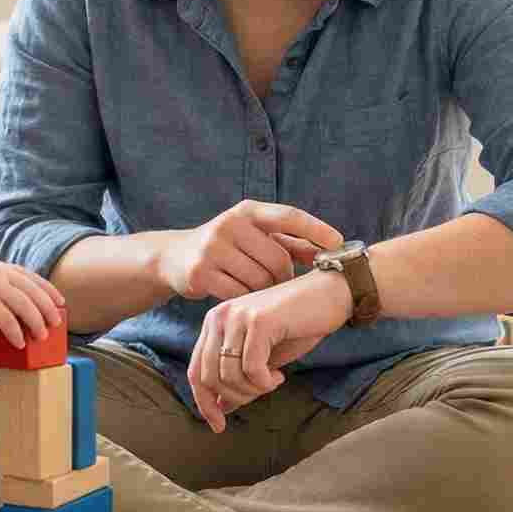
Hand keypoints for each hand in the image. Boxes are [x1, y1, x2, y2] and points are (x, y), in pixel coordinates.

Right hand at [0, 261, 65, 346]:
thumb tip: (18, 308)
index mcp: (0, 267)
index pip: (32, 277)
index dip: (49, 290)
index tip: (60, 302)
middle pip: (33, 292)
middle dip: (48, 309)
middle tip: (56, 323)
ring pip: (25, 306)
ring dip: (36, 322)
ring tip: (41, 336)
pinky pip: (7, 320)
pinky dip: (16, 333)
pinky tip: (20, 343)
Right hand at [155, 201, 343, 301]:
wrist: (174, 258)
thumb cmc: (227, 247)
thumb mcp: (254, 236)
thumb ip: (290, 241)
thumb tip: (330, 248)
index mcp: (247, 211)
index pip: (288, 216)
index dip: (316, 229)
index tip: (338, 242)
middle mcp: (229, 224)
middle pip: (277, 258)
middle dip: (285, 276)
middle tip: (282, 285)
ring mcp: (212, 248)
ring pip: (260, 280)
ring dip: (266, 291)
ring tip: (260, 291)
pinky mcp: (200, 273)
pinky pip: (240, 294)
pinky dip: (247, 300)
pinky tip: (244, 298)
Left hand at [188, 269, 352, 432]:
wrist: (330, 295)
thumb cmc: (298, 327)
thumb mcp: (263, 359)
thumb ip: (238, 379)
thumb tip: (218, 409)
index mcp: (215, 323)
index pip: (195, 371)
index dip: (204, 403)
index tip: (219, 426)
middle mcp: (219, 317)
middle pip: (208, 377)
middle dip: (236, 397)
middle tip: (262, 393)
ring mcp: (237, 316)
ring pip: (228, 375)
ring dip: (253, 390)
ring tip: (273, 381)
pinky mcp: (258, 320)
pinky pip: (251, 368)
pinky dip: (265, 382)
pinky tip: (279, 375)